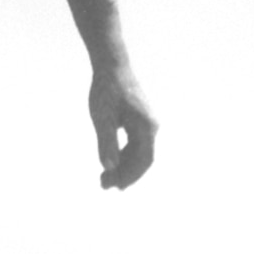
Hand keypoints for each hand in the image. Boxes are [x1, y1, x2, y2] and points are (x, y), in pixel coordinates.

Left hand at [89, 63, 156, 189]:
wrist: (111, 66)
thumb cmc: (106, 90)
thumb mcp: (102, 119)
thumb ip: (106, 143)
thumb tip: (109, 167)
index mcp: (146, 126)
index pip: (144, 159)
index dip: (131, 176)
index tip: (116, 187)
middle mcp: (151, 126)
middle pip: (142, 158)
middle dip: (125, 174)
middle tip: (103, 185)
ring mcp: (146, 123)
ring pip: (138, 153)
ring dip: (124, 166)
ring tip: (104, 178)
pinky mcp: (139, 121)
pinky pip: (135, 144)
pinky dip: (123, 155)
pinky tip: (110, 162)